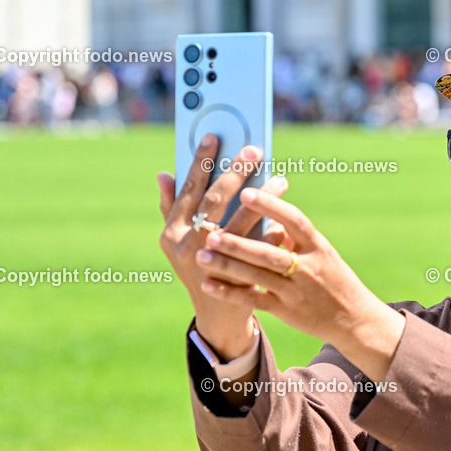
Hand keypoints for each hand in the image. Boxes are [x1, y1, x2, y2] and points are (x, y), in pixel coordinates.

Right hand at [158, 134, 288, 358]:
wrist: (217, 313)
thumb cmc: (199, 265)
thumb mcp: (179, 240)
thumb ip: (172, 208)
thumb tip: (164, 174)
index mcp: (172, 233)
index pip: (189, 190)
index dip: (201, 162)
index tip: (214, 137)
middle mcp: (189, 248)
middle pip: (215, 202)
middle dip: (236, 173)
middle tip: (254, 151)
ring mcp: (212, 265)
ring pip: (241, 224)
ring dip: (262, 199)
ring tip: (280, 179)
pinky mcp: (237, 279)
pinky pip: (259, 251)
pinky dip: (272, 234)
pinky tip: (286, 220)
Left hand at [192, 188, 405, 380]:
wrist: (354, 318)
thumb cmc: (335, 278)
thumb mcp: (323, 253)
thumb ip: (295, 236)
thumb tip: (266, 215)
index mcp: (318, 246)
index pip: (294, 221)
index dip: (271, 206)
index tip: (246, 192)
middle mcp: (308, 268)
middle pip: (269, 252)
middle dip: (238, 243)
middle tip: (210, 232)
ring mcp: (296, 291)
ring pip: (258, 276)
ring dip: (228, 266)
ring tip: (201, 255)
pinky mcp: (287, 311)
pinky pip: (255, 301)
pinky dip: (231, 293)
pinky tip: (209, 285)